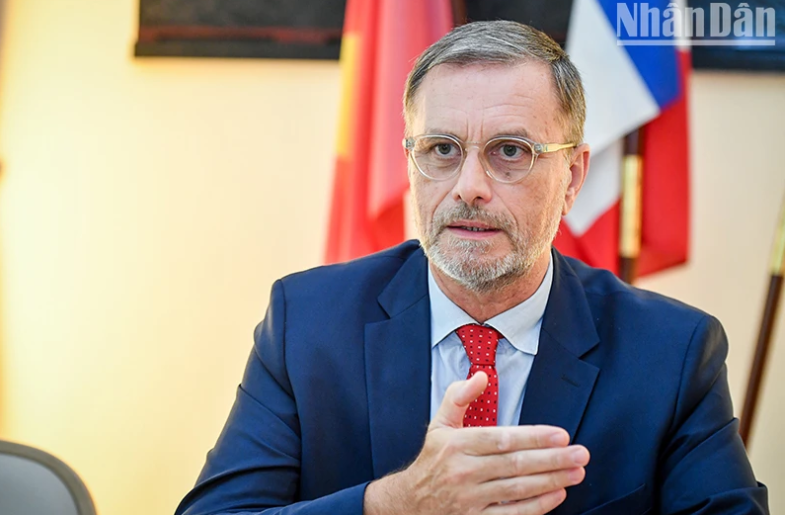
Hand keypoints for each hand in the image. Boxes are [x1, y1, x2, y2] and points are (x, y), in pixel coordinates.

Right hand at [364, 373, 589, 514]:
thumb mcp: (439, 424)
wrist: (410, 502)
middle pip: (515, 465)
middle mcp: (463, 472)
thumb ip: (459, 396)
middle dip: (552, 459)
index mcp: (456, 445)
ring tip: (576, 472)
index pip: (501, 439)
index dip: (533, 437)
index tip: (560, 434)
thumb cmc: (432, 460)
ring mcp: (470, 499)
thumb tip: (481, 376)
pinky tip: (557, 494)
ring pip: (517, 490)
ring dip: (551, 481)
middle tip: (580, 453)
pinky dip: (537, 506)